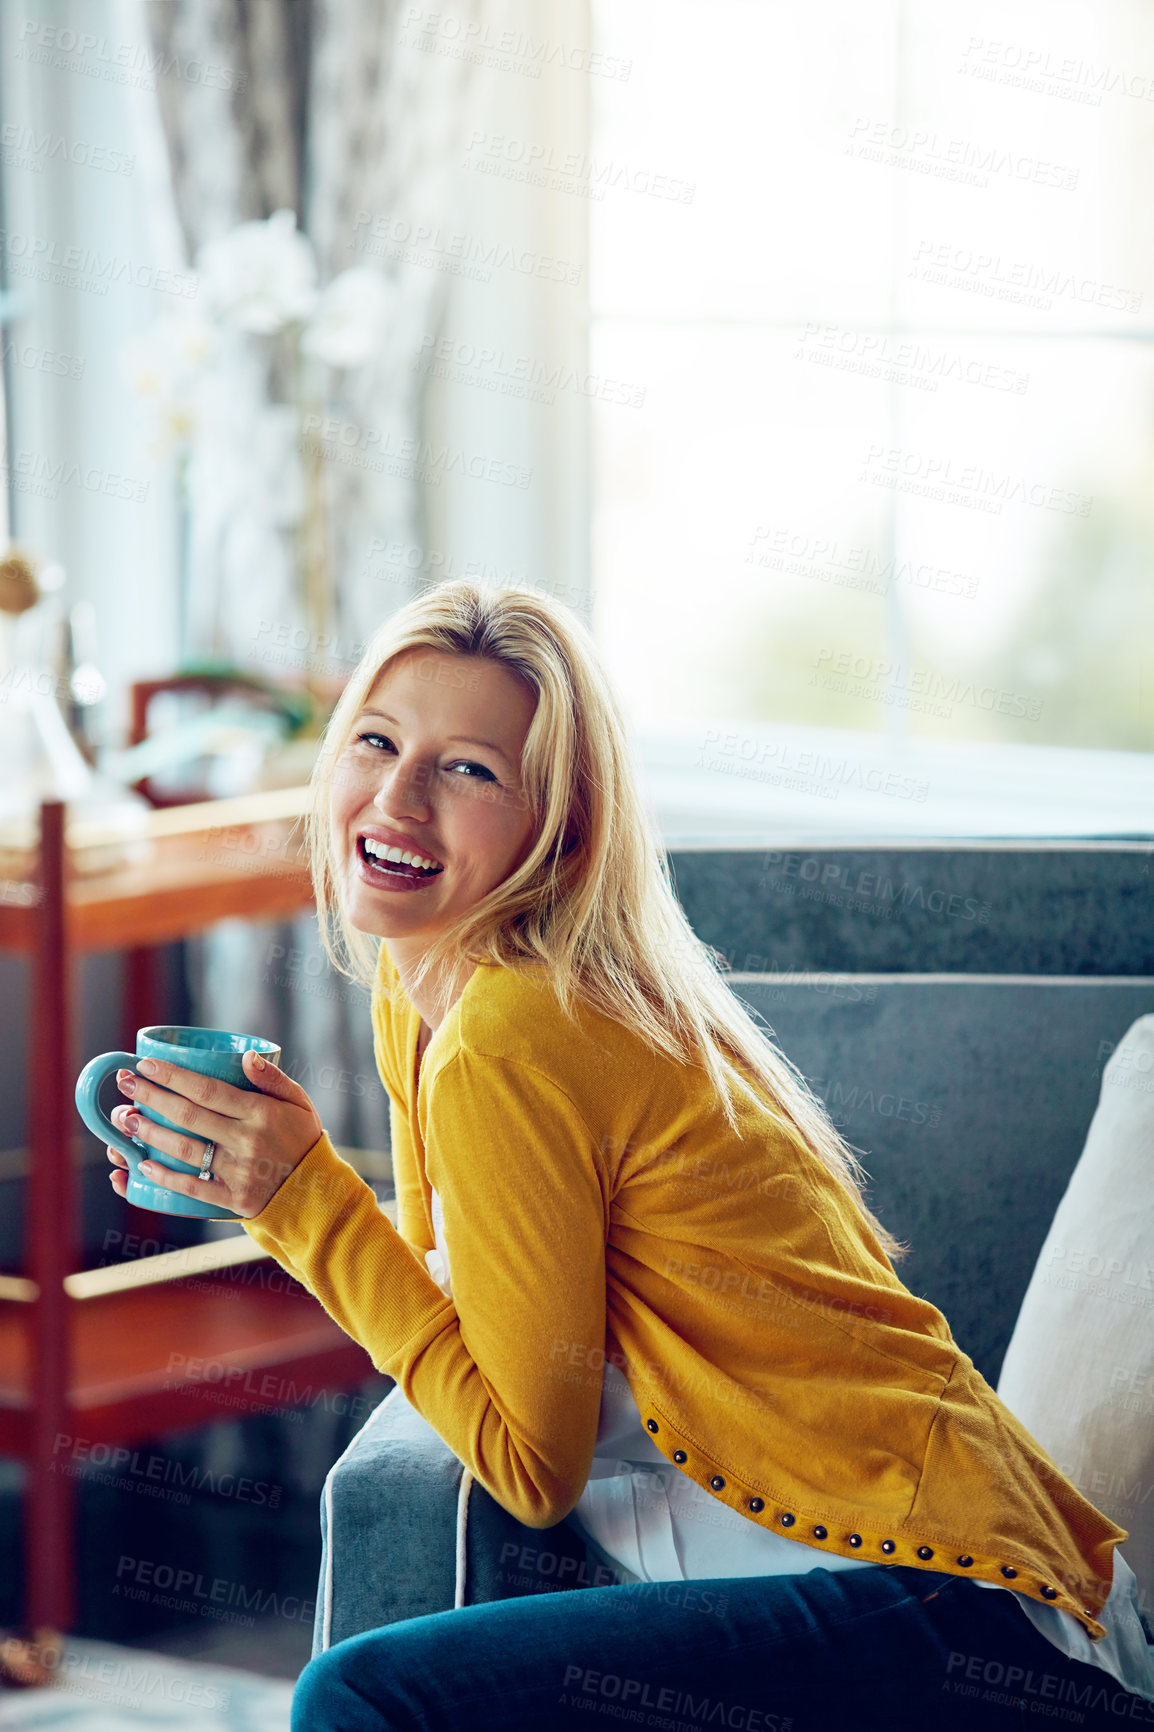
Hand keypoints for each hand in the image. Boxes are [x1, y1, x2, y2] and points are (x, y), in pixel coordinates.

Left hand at [105, 1050, 322, 1218]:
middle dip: (151, 1098)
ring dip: (150, 1134)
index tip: (146, 1064)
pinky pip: (193, 1187)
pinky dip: (165, 1177)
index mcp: (261, 1113)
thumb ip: (273, 1078)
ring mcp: (239, 1172)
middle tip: (124, 1084)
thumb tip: (247, 1056)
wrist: (318, 1192)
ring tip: (125, 1120)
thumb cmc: (303, 1139)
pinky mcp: (233, 1199)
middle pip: (188, 1116)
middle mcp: (247, 1141)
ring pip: (184, 1150)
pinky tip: (142, 1166)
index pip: (208, 1090)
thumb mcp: (299, 1102)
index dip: (173, 1076)